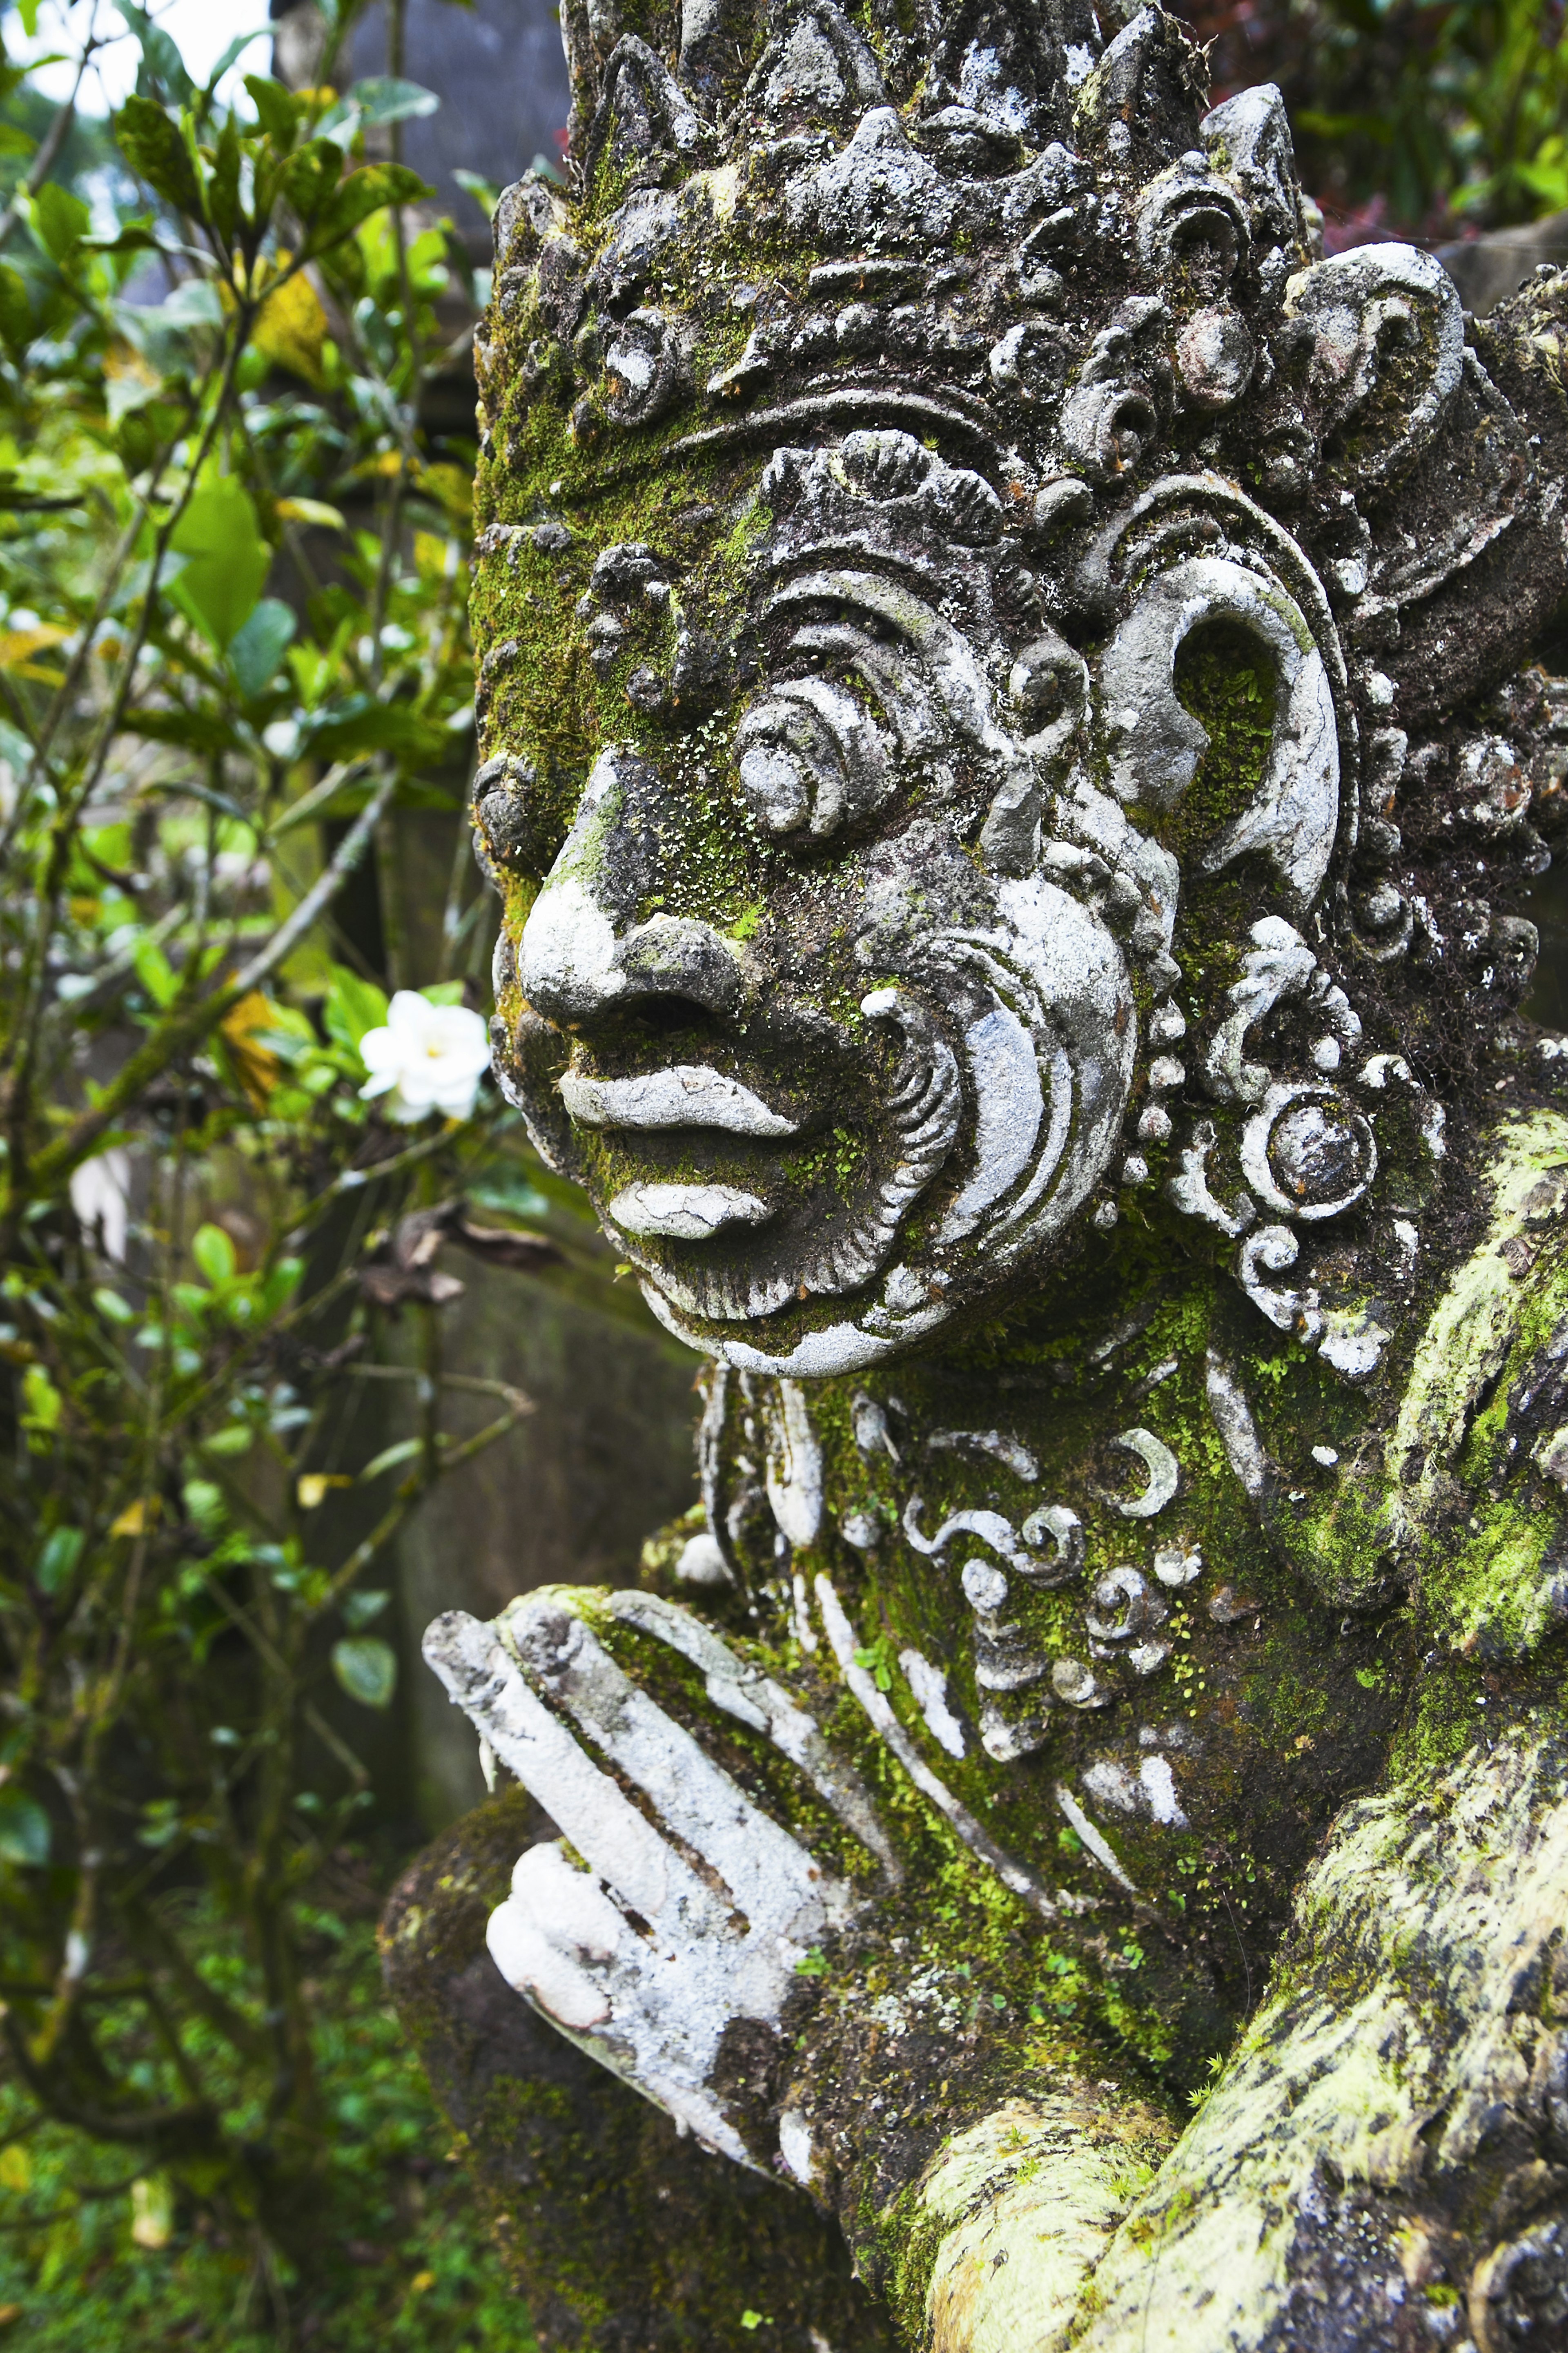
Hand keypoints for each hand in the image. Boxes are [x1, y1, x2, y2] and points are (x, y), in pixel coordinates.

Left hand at [422, 1586, 895, 2169]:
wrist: (881, 2106)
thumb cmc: (872, 1946)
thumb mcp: (858, 1847)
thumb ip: (796, 1759)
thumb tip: (713, 1666)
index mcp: (772, 1864)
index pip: (666, 1753)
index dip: (599, 1684)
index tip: (541, 1616)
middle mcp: (706, 1922)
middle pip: (586, 1794)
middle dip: (513, 1708)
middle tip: (450, 1628)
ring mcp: (654, 1983)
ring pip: (541, 1878)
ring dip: (542, 1852)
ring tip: (580, 1865)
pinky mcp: (615, 2037)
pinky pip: (520, 1952)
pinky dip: (522, 1920)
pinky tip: (561, 1921)